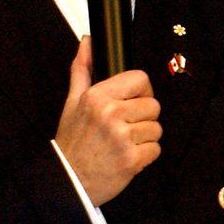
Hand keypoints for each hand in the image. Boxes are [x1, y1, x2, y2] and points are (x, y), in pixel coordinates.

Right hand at [55, 35, 161, 205]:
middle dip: (143, 117)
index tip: (133, 101)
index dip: (141, 90)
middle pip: (153, 105)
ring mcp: (122, 137)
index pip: (140, 78)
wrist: (67, 181)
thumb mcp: (72, 101)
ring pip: (157, 128)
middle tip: (127, 126)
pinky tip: (128, 156)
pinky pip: (156, 149)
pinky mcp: (131, 160)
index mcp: (98, 96)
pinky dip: (146, 155)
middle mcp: (111, 114)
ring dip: (145, 137)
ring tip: (125, 143)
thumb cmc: (72, 141)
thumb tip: (88, 41)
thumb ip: (82, 68)